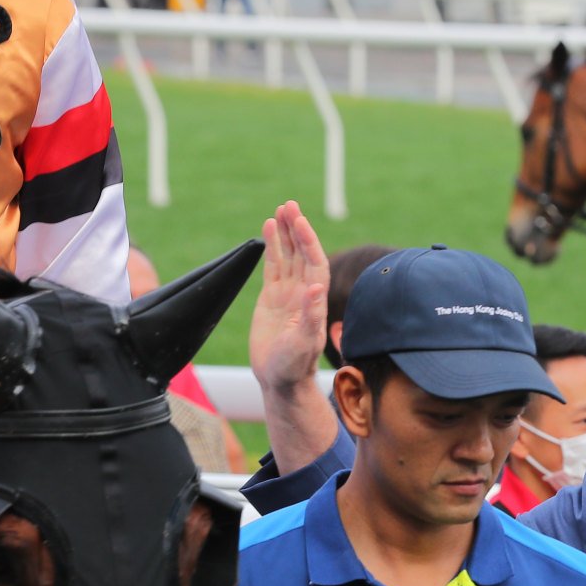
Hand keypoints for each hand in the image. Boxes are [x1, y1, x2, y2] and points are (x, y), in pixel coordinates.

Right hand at [248, 201, 329, 395]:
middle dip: (297, 229)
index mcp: (314, 300)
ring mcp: (288, 293)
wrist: (279, 380)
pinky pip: (274, 266)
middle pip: (303, 253)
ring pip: (288, 256)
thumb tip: (317, 288)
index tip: (299, 221)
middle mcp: (304, 292)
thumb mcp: (303, 343)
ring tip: (280, 210)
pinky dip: (272, 248)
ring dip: (285, 233)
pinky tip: (269, 229)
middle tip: (289, 205)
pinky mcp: (271, 298)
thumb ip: (311, 317)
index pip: (314, 262)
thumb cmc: (294, 366)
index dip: (308, 241)